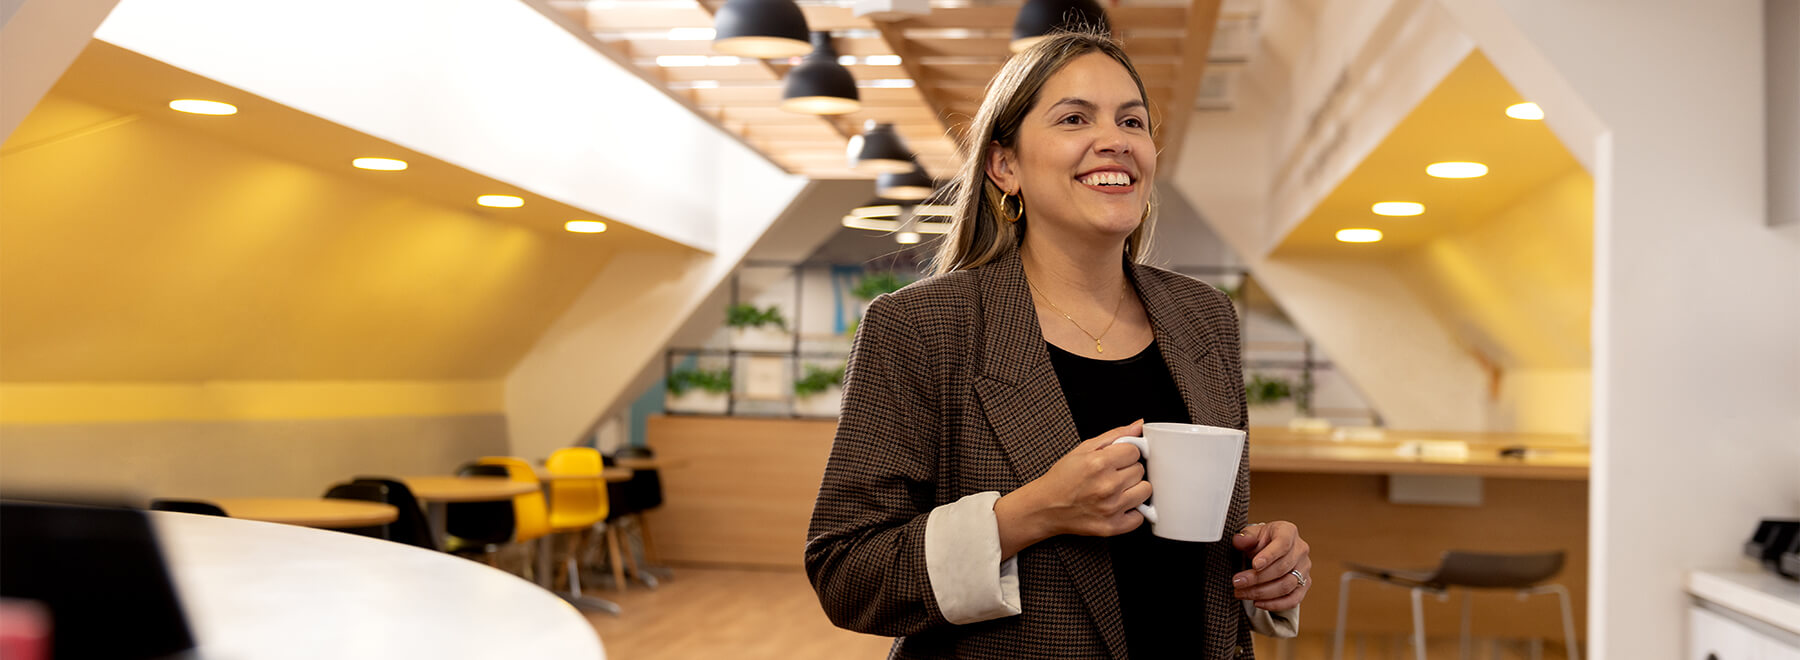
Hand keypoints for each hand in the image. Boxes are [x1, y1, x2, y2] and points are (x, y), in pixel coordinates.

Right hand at [996, 421, 1150, 556]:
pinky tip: (1118, 505)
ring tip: (1115, 490)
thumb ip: (1115, 435)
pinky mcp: (1112, 526)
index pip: (1134, 451)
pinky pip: (1140, 516)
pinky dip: (1132, 511)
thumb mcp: (1083, 449)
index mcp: (1098, 463)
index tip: (1115, 460)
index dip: (1124, 454)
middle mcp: (1106, 486)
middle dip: (1127, 470)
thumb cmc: (1062, 478)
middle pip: (1140, 470)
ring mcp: (1110, 508)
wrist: (1045, 507)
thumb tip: (1139, 425)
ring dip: (1133, 489)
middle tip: (1110, 475)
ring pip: (1145, 491)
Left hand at [1230, 520, 1310, 610]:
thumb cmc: (1261, 541)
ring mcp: (1304, 569)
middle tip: (1237, 582)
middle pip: (1282, 568)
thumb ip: (1245, 537)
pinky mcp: (1304, 585)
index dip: (1269, 556)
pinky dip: (1275, 604)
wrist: (1270, 550)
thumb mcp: (1251, 534)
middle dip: (1257, 578)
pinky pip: (1293, 599)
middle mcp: (1300, 550)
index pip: (1282, 544)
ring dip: (1262, 593)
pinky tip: (1257, 603)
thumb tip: (1240, 541)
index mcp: (1288, 532)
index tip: (1254, 565)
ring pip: (1286, 585)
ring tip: (1242, 593)